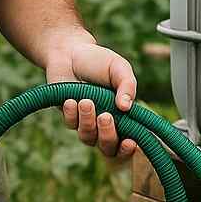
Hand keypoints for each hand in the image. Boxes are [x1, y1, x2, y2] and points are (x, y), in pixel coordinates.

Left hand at [46, 37, 137, 161]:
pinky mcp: (69, 117)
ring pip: (88, 138)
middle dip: (108, 135)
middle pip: (108, 147)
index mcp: (124, 115)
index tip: (130, 142)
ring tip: (86, 101)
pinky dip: (72, 114)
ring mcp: (87, 122)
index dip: (130, 149)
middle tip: (106, 116)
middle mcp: (106, 124)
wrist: (70, 52)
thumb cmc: (98, 60)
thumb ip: (127, 85)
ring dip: (88, 122)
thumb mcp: (118, 67)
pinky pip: (71, 125)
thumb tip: (126, 106)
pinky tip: (71, 100)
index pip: (129, 141)